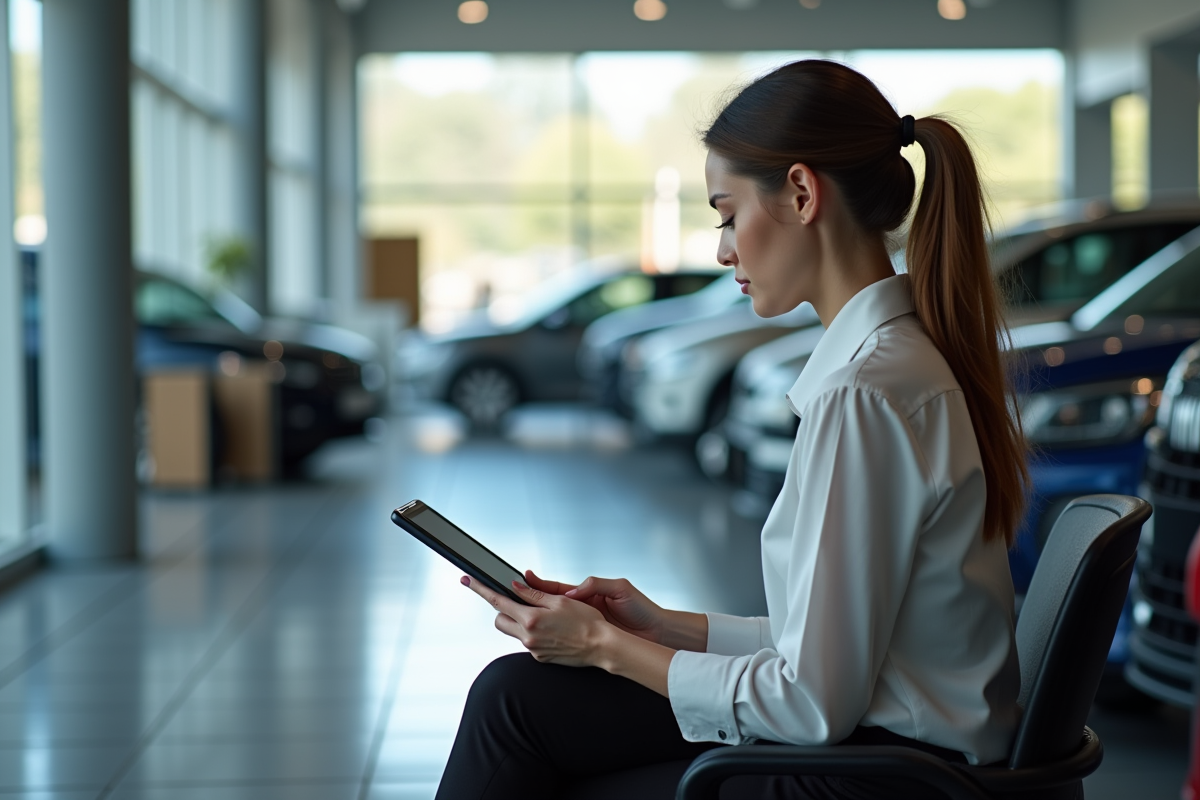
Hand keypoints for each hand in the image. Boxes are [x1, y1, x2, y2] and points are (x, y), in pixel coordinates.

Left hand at [461, 575, 611, 667]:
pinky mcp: (540, 658)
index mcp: (531, 619)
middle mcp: (528, 637)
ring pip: (514, 632)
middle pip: (500, 620)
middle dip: (504, 610)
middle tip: (520, 602)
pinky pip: (528, 642)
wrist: (601, 646)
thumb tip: (515, 587)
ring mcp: (533, 650)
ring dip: (520, 622)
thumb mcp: (560, 601)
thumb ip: (534, 594)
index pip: (498, 601)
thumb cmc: (587, 622)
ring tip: (543, 617)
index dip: (481, 589)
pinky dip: (534, 633)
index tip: (468, 581)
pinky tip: (553, 630)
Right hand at [526, 571, 666, 645]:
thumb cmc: (641, 609)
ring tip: (517, 615)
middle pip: (549, 604)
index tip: (522, 579)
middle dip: (529, 599)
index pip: (558, 588)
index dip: (538, 584)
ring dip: (536, 618)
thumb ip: (596, 585)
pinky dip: (550, 637)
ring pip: (552, 621)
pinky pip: (563, 637)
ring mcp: (583, 623)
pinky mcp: (588, 638)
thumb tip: (573, 591)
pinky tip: (538, 637)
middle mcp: (582, 607)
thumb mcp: (620, 589)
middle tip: (509, 595)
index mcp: (588, 593)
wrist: (656, 632)